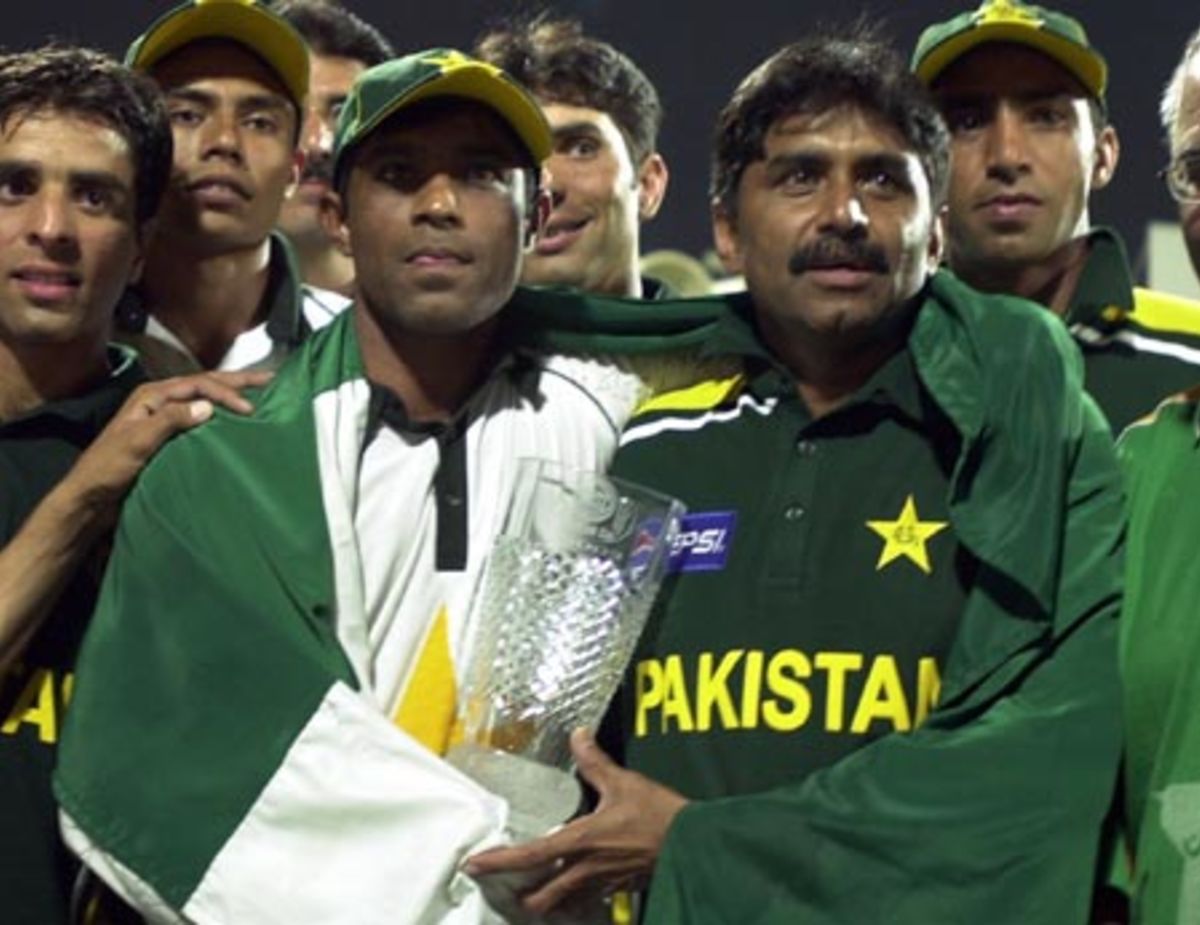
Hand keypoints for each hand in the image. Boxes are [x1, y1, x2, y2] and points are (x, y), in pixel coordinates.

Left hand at [54, 369, 270, 524]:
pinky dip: (223, 415)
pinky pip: (202, 419)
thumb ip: (169, 421)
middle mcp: (160, 402)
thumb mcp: (136, 442)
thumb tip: (207, 406)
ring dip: (232, 395)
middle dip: (237, 382)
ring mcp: (165, 419)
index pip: (198, 385)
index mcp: (151, 396)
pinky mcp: (171, 438)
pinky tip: (238, 421)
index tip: (248, 409)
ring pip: (205, 399)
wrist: (90, 498)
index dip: (225, 393)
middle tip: (270, 380)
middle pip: (204, 384)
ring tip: (260, 394)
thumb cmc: (107, 470)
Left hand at [464, 728, 687, 914]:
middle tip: (505, 885)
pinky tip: (572, 891)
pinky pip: (588, 902)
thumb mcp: (624, 783)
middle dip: (520, 895)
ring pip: (562, 904)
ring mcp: (603, 884)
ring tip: (532, 892)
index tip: (474, 865)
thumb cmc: (658, 815)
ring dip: (544, 901)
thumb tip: (578, 735)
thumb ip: (596, 762)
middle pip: (541, 896)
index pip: (530, 855)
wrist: (694, 846)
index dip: (499, 861)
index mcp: (580, 842)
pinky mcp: (620, 889)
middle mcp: (586, 869)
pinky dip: (573, 901)